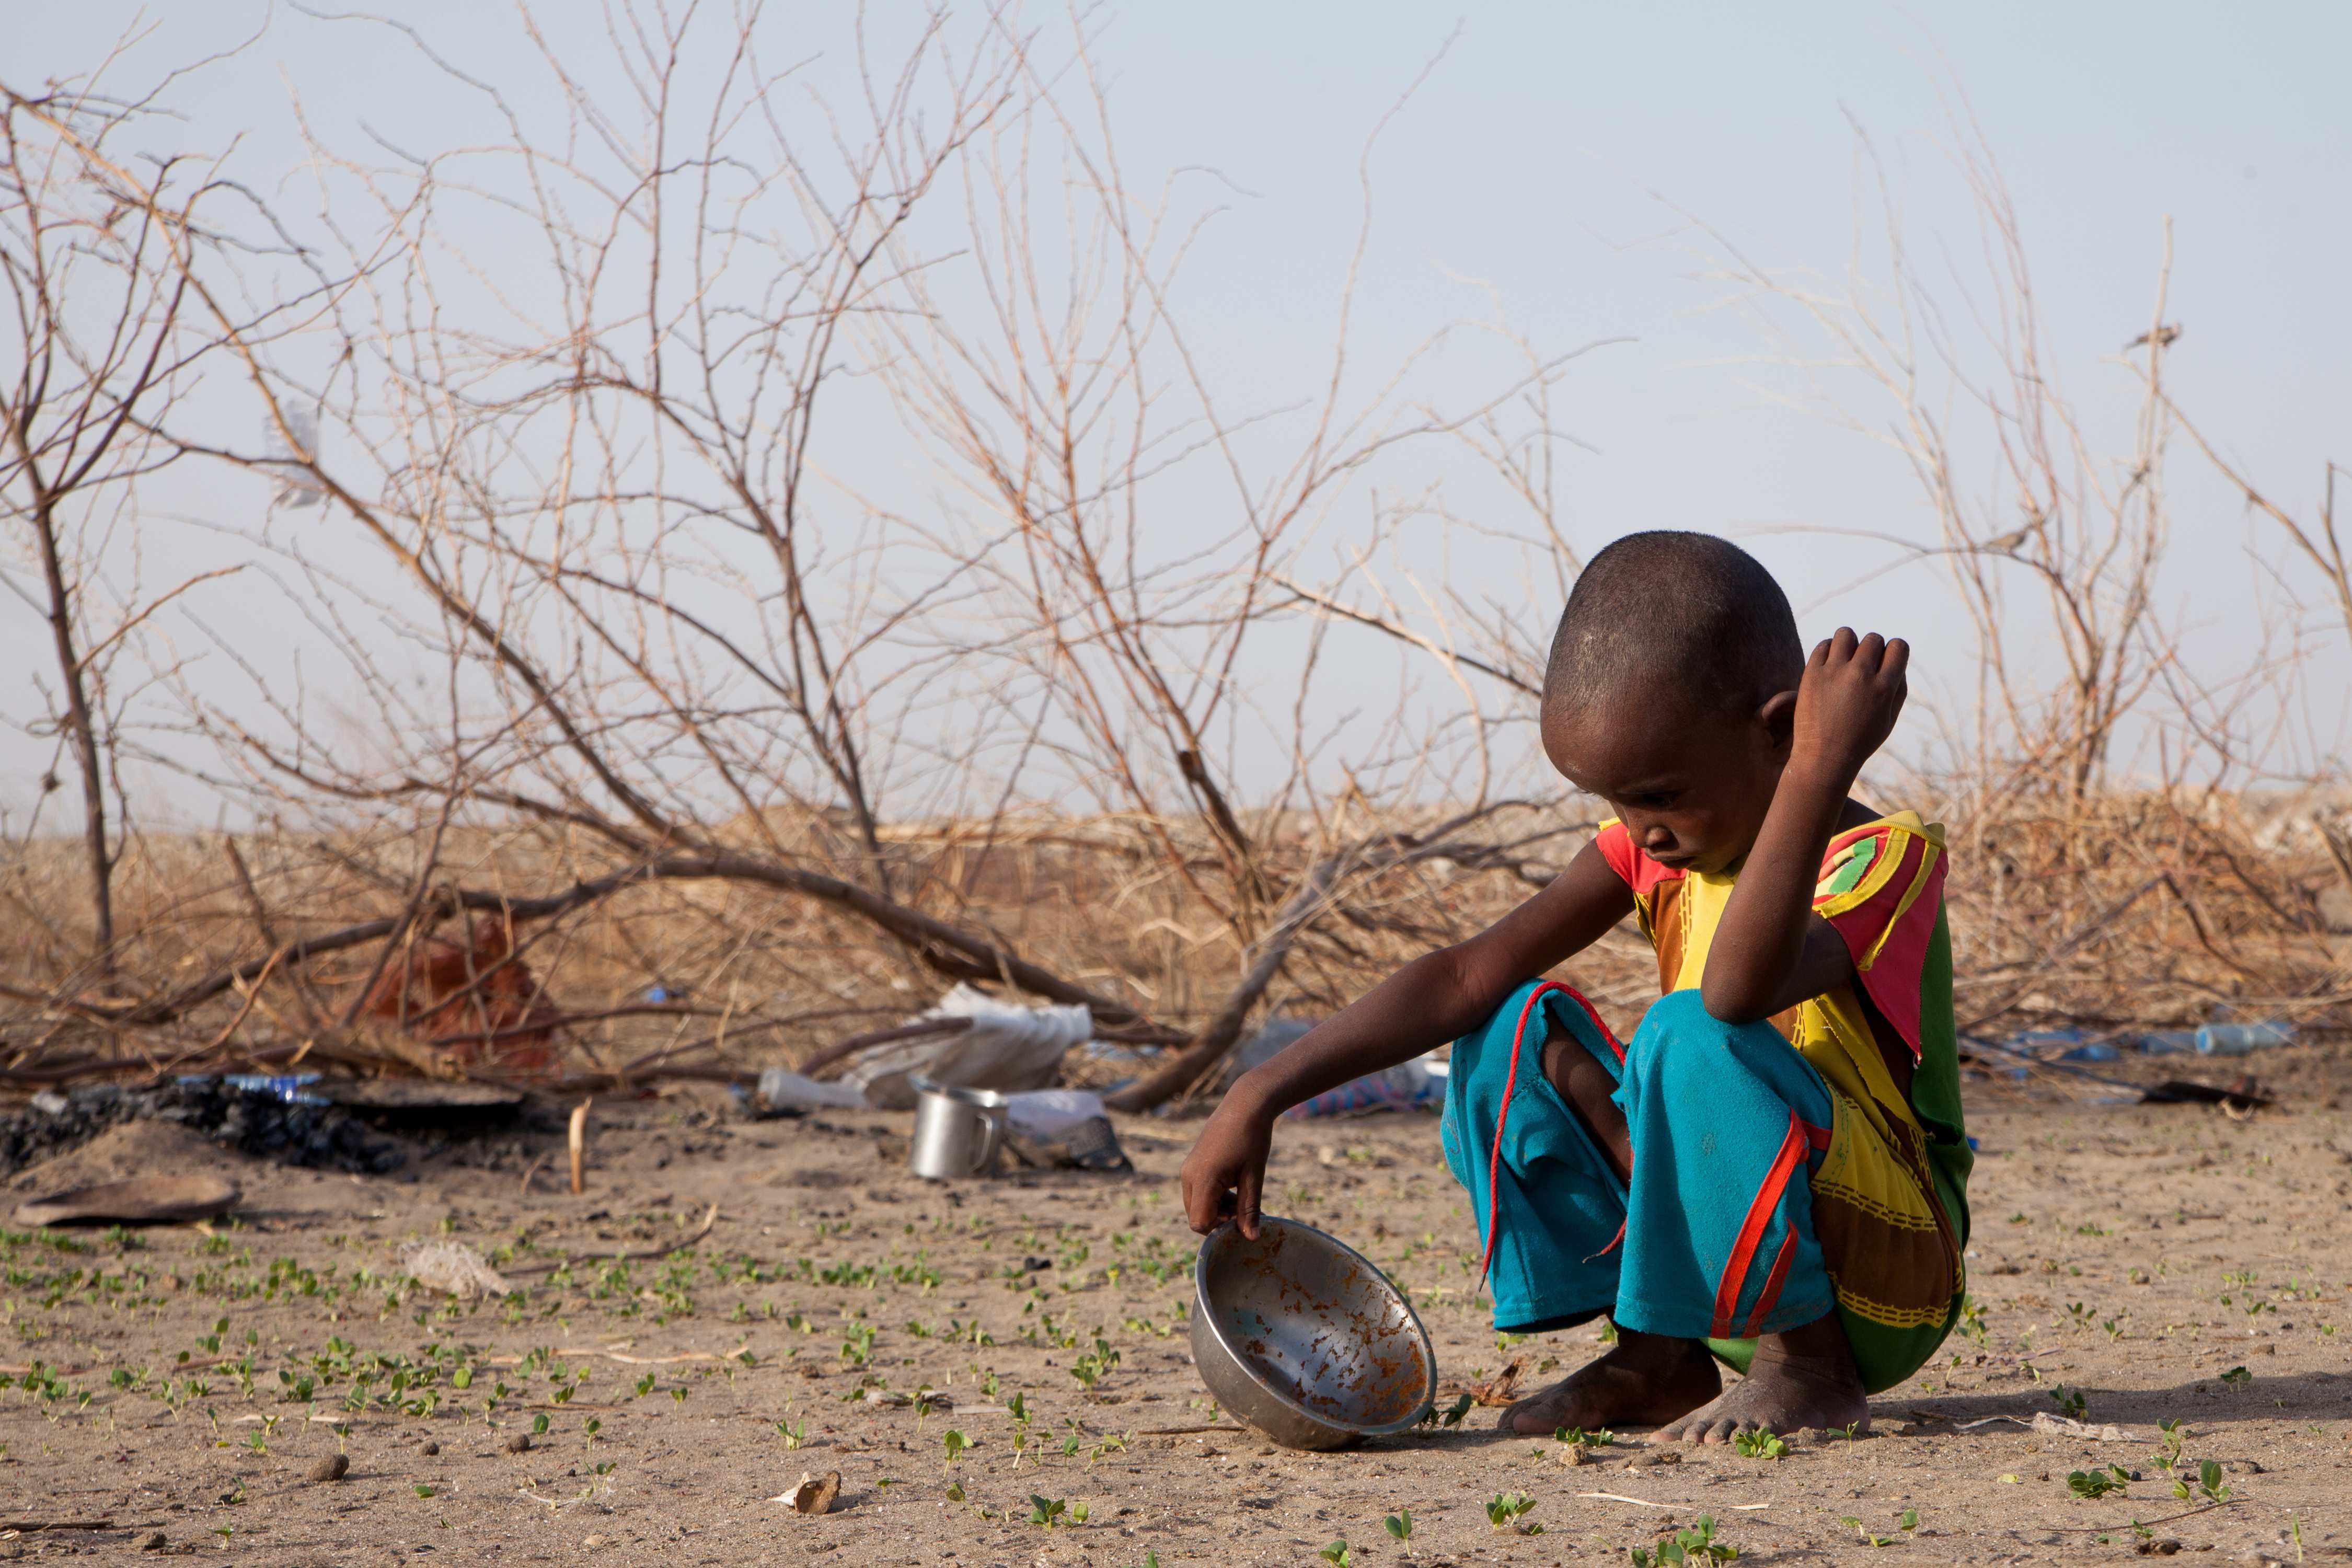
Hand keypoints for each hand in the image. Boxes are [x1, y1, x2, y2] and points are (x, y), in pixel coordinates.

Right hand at [1178, 1095, 1273, 1237]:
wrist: (1245, 1104)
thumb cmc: (1252, 1138)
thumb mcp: (1254, 1177)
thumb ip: (1249, 1210)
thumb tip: (1251, 1239)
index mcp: (1202, 1179)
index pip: (1200, 1222)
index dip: (1220, 1230)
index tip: (1242, 1222)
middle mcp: (1188, 1176)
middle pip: (1196, 1216)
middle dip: (1220, 1221)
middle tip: (1245, 1212)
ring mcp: (1188, 1169)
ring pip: (1197, 1205)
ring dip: (1218, 1210)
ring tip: (1244, 1200)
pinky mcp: (1193, 1164)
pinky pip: (1198, 1192)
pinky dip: (1214, 1197)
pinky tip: (1235, 1189)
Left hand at [1790, 627, 1907, 783]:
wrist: (1824, 758)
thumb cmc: (1860, 740)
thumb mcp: (1889, 719)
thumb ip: (1898, 688)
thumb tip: (1896, 661)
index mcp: (1884, 687)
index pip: (1899, 646)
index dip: (1894, 652)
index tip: (1885, 663)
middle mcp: (1860, 675)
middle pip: (1873, 639)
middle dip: (1871, 650)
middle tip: (1863, 667)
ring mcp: (1834, 672)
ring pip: (1846, 634)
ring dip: (1848, 644)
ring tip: (1845, 660)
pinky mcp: (1812, 674)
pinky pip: (1823, 645)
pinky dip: (1828, 651)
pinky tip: (1829, 666)